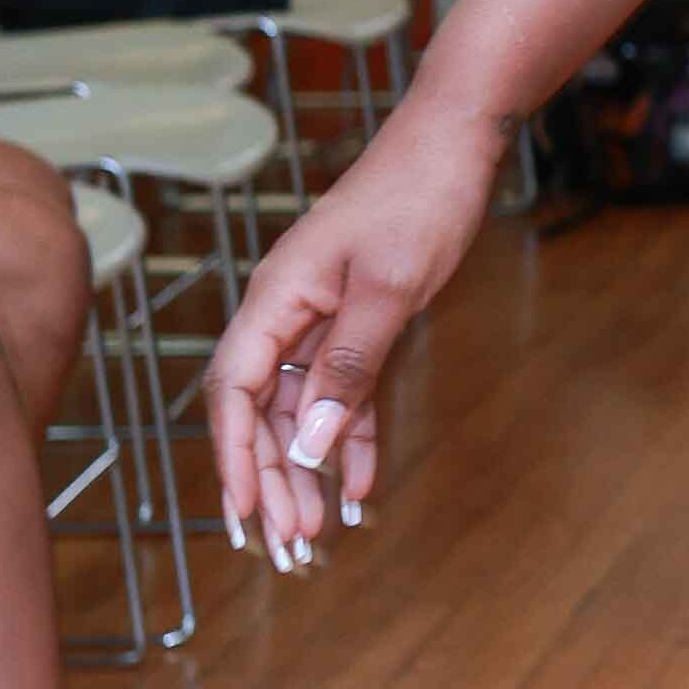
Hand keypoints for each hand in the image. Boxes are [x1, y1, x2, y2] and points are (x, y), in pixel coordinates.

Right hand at [206, 86, 508, 559]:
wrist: (455, 142)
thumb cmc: (419, 198)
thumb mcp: (390, 288)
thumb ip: (348, 364)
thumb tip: (309, 441)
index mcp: (276, 299)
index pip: (232, 391)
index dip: (233, 457)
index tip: (243, 514)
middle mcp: (286, 312)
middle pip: (261, 411)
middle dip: (268, 481)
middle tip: (286, 547)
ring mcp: (319, 318)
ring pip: (300, 409)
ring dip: (306, 471)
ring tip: (317, 533)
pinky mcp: (357, 322)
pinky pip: (343, 393)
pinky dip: (350, 439)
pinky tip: (359, 488)